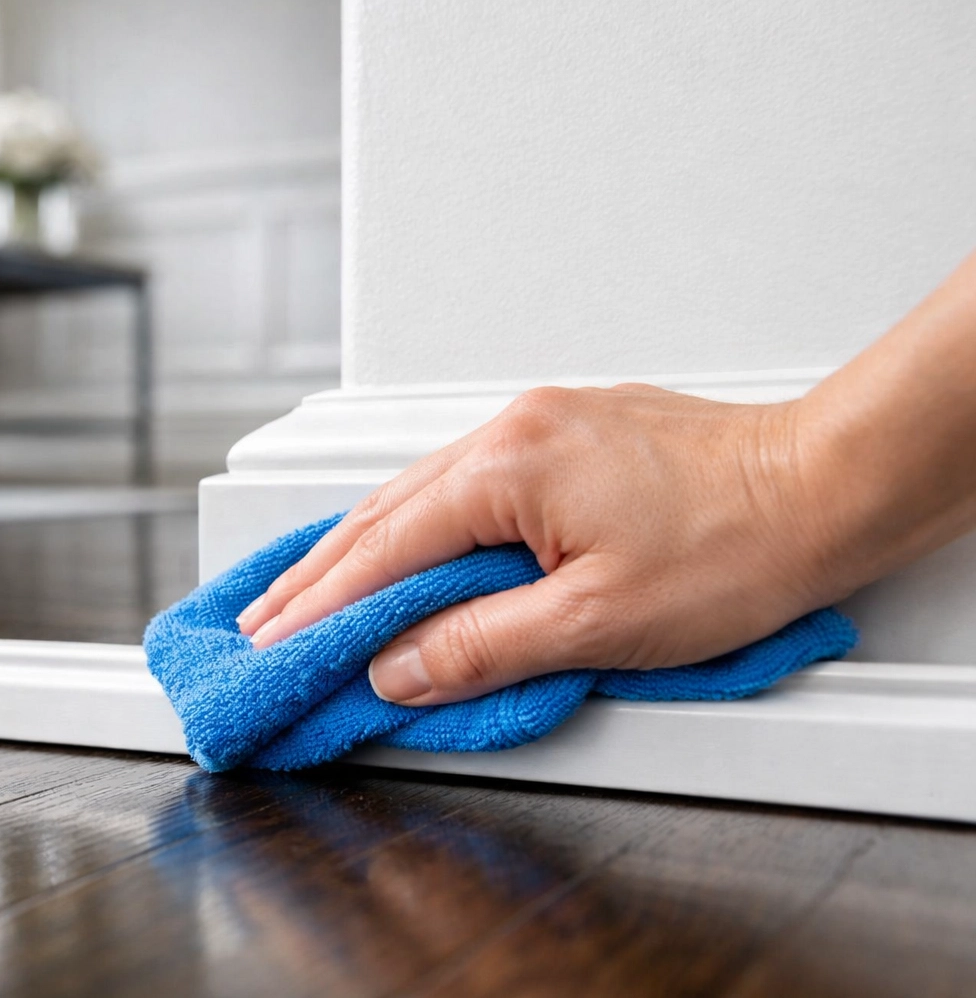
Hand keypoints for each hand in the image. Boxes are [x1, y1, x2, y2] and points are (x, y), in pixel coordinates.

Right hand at [235, 385, 849, 705]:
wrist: (825, 485)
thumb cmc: (737, 544)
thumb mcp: (598, 621)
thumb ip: (481, 645)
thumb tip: (398, 667)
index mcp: (508, 466)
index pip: (384, 546)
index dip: (321, 603)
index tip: (275, 640)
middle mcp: (512, 429)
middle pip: (384, 508)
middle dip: (317, 570)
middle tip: (264, 616)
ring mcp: (540, 423)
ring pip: (419, 488)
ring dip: (361, 543)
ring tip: (311, 589)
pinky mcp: (565, 430)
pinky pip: (462, 476)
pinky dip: (416, 519)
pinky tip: (401, 544)